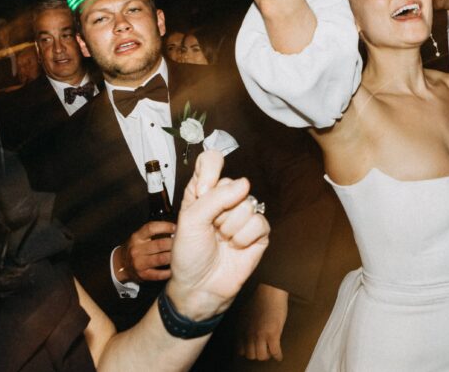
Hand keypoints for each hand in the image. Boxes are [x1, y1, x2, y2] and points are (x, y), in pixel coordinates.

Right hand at [118, 221, 175, 281]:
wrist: (121, 264)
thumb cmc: (137, 248)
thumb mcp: (140, 237)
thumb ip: (154, 232)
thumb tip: (176, 228)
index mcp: (137, 237)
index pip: (151, 228)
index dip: (165, 226)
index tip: (176, 227)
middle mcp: (137, 249)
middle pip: (159, 244)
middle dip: (173, 243)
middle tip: (183, 243)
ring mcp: (139, 263)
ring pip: (161, 259)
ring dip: (172, 257)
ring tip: (181, 255)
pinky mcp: (143, 275)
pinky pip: (158, 274)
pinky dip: (168, 272)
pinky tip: (174, 269)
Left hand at [165, 151, 270, 320]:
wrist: (200, 287)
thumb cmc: (189, 255)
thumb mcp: (191, 221)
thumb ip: (214, 198)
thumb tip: (244, 183)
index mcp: (202, 191)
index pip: (211, 161)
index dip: (211, 170)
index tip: (205, 189)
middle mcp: (224, 200)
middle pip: (233, 184)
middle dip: (219, 210)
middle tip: (210, 228)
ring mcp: (243, 215)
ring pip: (247, 204)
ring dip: (230, 227)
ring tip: (221, 240)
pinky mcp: (258, 232)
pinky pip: (259, 222)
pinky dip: (244, 238)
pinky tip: (235, 247)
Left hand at [237, 283, 288, 360]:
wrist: (270, 290)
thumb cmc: (260, 298)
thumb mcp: (245, 314)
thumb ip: (244, 326)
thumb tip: (247, 336)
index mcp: (240, 328)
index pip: (240, 350)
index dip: (248, 352)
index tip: (254, 350)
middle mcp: (248, 333)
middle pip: (251, 355)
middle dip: (257, 354)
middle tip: (264, 350)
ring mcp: (260, 334)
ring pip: (261, 356)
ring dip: (267, 355)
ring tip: (271, 351)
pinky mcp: (273, 333)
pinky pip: (275, 352)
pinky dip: (278, 355)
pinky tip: (279, 355)